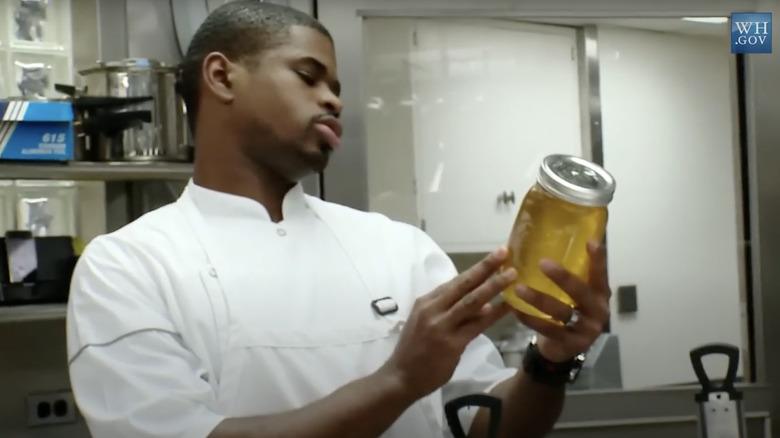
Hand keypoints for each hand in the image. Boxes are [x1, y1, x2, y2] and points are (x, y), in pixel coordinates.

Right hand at [381, 247, 515, 398]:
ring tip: (512, 274)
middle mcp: (432, 309)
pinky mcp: (451, 343)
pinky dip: (493, 314)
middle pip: (463, 284)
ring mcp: (441, 325)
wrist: (401, 376)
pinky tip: (507, 307)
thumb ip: (450, 312)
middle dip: (485, 267)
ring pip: (471, 301)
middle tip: (503, 252)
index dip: (476, 268)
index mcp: (426, 301)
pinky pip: (477, 325)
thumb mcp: (426, 323)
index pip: (455, 281)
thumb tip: (482, 304)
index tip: (493, 256)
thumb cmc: (414, 350)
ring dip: (493, 286)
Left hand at [513, 239, 610, 362]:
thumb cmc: (568, 311)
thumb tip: (541, 244)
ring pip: (561, 312)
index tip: (590, 241)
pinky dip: (530, 319)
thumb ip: (567, 277)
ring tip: (519, 289)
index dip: (597, 259)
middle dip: (562, 277)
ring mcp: (586, 329)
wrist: (564, 349)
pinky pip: (548, 329)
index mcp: (599, 294)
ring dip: (539, 299)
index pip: (600, 274)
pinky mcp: (571, 343)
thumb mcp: (573, 295)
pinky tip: (516, 310)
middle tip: (542, 263)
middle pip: (581, 292)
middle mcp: (597, 310)